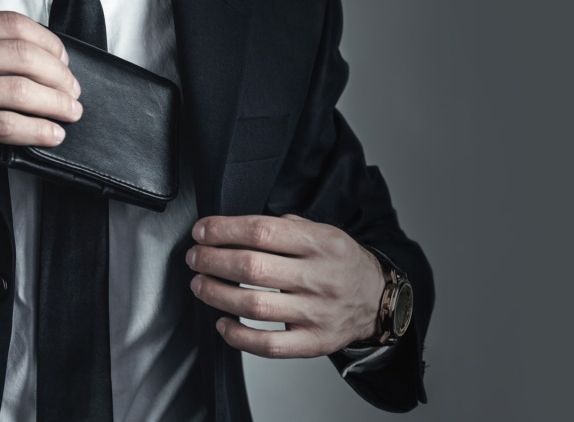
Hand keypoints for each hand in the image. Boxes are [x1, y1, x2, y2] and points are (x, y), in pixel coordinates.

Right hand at [0, 11, 81, 168]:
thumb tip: (39, 53)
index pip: (13, 25)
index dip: (49, 43)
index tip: (63, 61)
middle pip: (24, 57)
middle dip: (60, 77)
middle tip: (72, 92)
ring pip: (21, 91)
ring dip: (57, 105)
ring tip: (69, 113)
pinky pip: (7, 125)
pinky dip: (38, 131)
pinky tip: (52, 134)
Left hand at [186, 214, 385, 357]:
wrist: (377, 299)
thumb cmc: (341, 263)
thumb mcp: (324, 231)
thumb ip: (285, 227)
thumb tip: (231, 230)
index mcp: (322, 242)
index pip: (262, 231)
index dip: (223, 230)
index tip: (202, 231)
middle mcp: (320, 277)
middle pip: (252, 267)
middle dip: (212, 260)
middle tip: (196, 258)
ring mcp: (317, 313)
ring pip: (254, 305)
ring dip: (215, 294)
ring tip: (200, 284)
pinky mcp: (313, 342)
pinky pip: (268, 345)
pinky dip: (238, 336)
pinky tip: (223, 322)